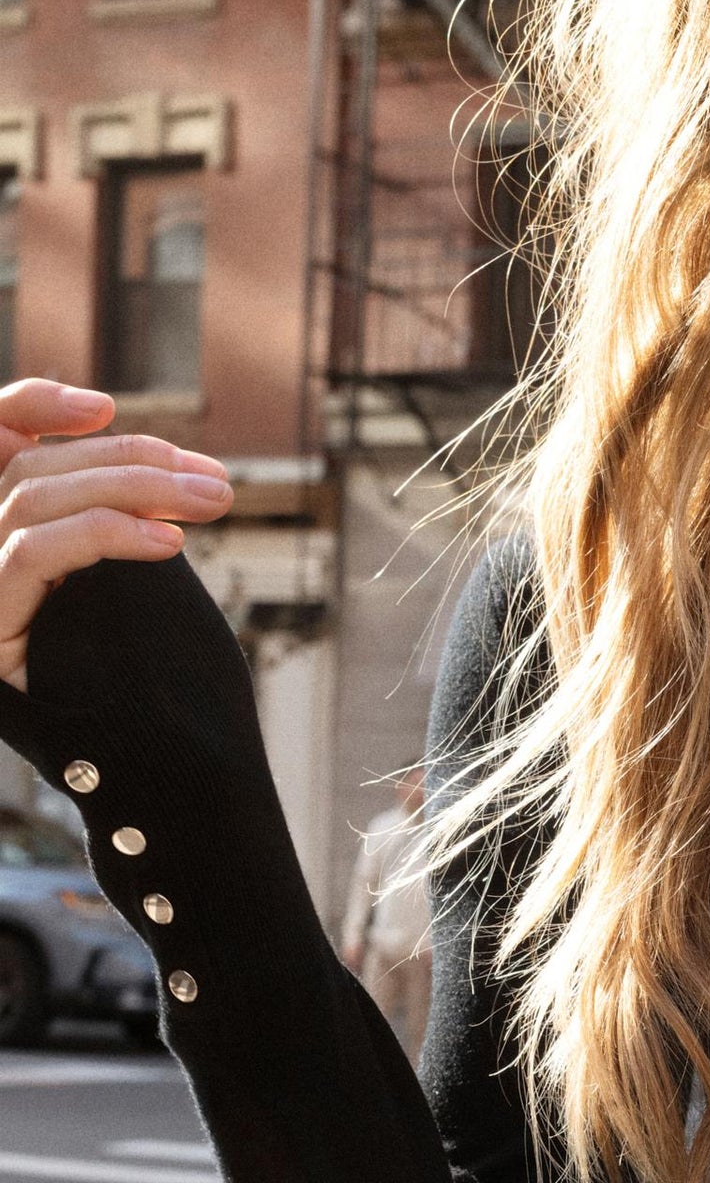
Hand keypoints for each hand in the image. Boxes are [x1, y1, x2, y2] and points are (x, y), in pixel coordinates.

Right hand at [0, 380, 233, 689]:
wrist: (133, 777)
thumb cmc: (135, 681)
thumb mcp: (126, 593)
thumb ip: (117, 527)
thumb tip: (172, 477)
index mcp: (4, 534)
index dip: (35, 405)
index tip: (104, 405)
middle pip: (34, 467)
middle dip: (131, 457)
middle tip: (215, 481)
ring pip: (35, 498)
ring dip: (134, 487)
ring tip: (210, 504)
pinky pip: (33, 553)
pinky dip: (104, 535)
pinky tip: (168, 544)